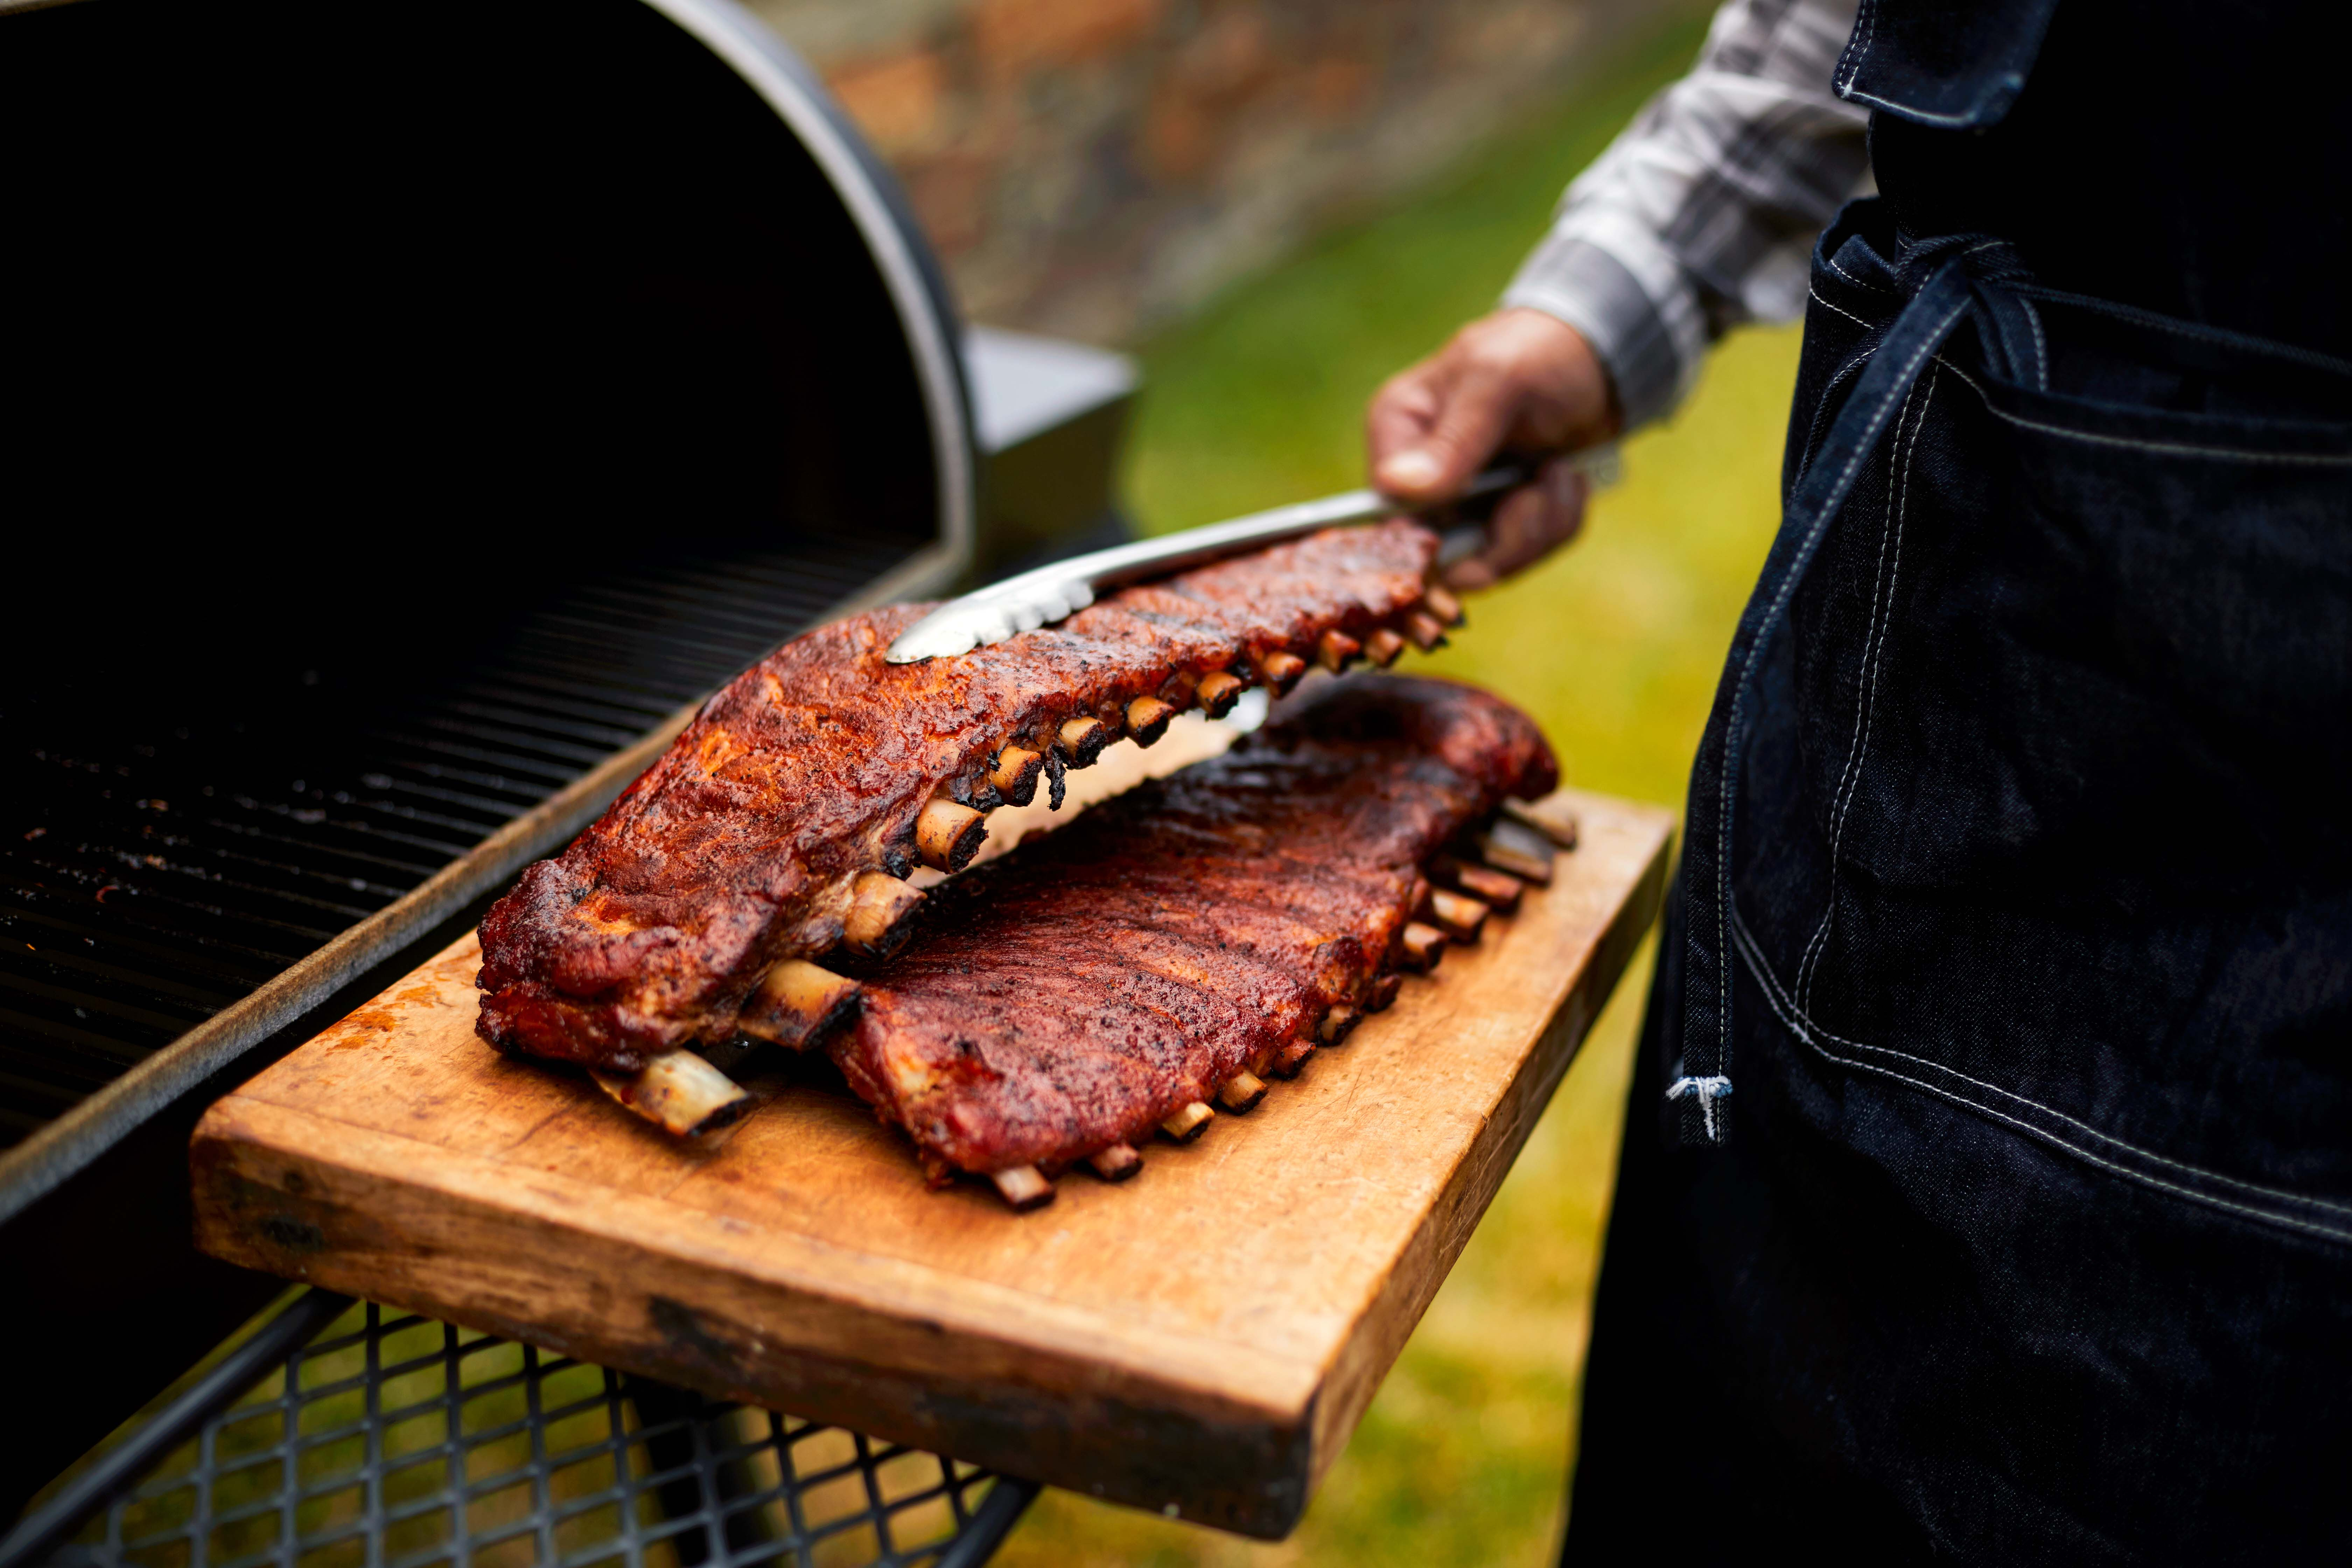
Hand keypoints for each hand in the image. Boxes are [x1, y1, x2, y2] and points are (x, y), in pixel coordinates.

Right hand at [1367, 308, 1619, 589]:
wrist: (1599, 356)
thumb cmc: (1540, 351)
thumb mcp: (1499, 381)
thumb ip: (1454, 440)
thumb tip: (1397, 487)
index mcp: (1398, 433)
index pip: (1393, 517)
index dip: (1437, 544)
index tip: (1487, 538)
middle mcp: (1421, 477)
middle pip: (1444, 554)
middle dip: (1505, 537)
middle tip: (1541, 491)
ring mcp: (1463, 501)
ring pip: (1490, 561)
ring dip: (1540, 526)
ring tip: (1560, 472)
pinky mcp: (1502, 516)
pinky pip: (1526, 550)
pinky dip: (1557, 520)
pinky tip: (1566, 477)